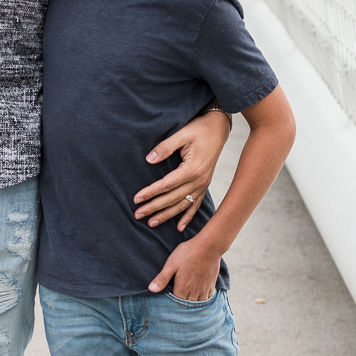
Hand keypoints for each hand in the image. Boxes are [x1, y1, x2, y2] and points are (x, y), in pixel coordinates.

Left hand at [133, 110, 231, 229]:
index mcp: (192, 169)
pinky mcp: (205, 184)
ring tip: (151, 223)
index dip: (150, 192)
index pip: (166, 185)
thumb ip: (165, 147)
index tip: (136, 199)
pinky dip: (188, 216)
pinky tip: (180, 227)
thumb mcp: (182, 134)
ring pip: (182, 204)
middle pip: (172, 198)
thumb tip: (149, 159)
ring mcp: (203, 184)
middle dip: (154, 207)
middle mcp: (199, 180)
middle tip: (137, 215)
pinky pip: (196, 204)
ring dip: (167, 215)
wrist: (218, 128)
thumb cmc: (199, 129)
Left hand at [148, 234, 220, 300]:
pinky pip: (208, 297)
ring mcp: (204, 289)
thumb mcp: (171, 264)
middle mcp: (194, 292)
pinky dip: (203, 297)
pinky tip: (199, 292)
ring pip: (198, 302)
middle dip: (182, 301)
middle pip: (187, 303)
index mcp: (183, 288)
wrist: (209, 245)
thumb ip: (162, 278)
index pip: (176, 302)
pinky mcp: (212, 284)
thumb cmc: (188, 253)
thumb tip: (151, 289)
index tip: (170, 293)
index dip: (172, 300)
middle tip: (178, 293)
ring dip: (192, 300)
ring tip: (188, 294)